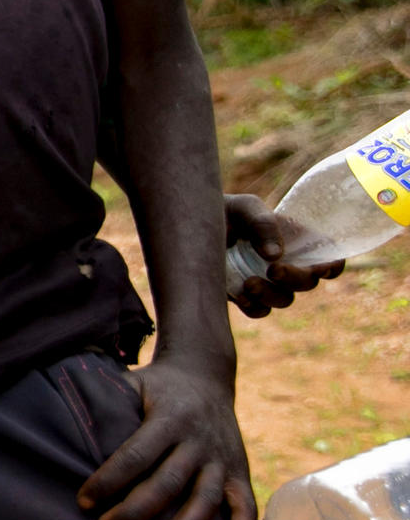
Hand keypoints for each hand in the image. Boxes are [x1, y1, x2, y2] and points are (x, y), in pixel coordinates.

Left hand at [77, 352, 254, 519]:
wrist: (207, 375)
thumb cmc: (156, 387)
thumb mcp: (133, 383)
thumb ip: (105, 402)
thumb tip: (60, 422)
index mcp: (169, 418)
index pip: (136, 454)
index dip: (109, 480)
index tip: (83, 501)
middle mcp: (198, 440)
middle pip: (168, 482)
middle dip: (136, 510)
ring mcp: (222, 458)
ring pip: (205, 499)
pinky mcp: (239, 472)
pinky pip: (246, 507)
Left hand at [226, 192, 343, 315]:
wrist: (186, 225)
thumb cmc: (222, 211)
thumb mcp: (243, 208)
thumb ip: (262, 223)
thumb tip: (276, 256)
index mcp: (295, 240)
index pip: (327, 258)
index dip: (332, 266)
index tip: (321, 268)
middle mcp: (284, 263)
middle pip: (308, 282)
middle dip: (296, 279)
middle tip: (274, 269)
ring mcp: (265, 281)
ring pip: (285, 300)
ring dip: (272, 295)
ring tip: (249, 282)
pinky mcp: (243, 295)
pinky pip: (259, 311)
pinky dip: (254, 306)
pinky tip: (239, 294)